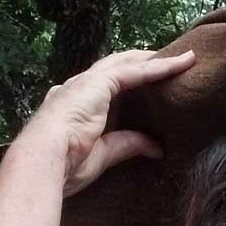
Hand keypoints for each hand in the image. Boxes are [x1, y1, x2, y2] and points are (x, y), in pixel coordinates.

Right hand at [21, 49, 195, 195]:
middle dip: (140, 64)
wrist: (43, 160)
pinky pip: (136, 71)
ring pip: (127, 64)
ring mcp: (85, 82)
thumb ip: (127, 145)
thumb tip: (156, 149)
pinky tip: (182, 63)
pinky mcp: (98, 82)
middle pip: (115, 68)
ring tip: (182, 59)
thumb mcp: (102, 156)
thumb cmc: (63, 165)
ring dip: (155, 61)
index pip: (102, 90)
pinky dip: (160, 66)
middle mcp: (75, 88)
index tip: (146, 88)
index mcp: (71, 107)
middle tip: (167, 62)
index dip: (125, 85)